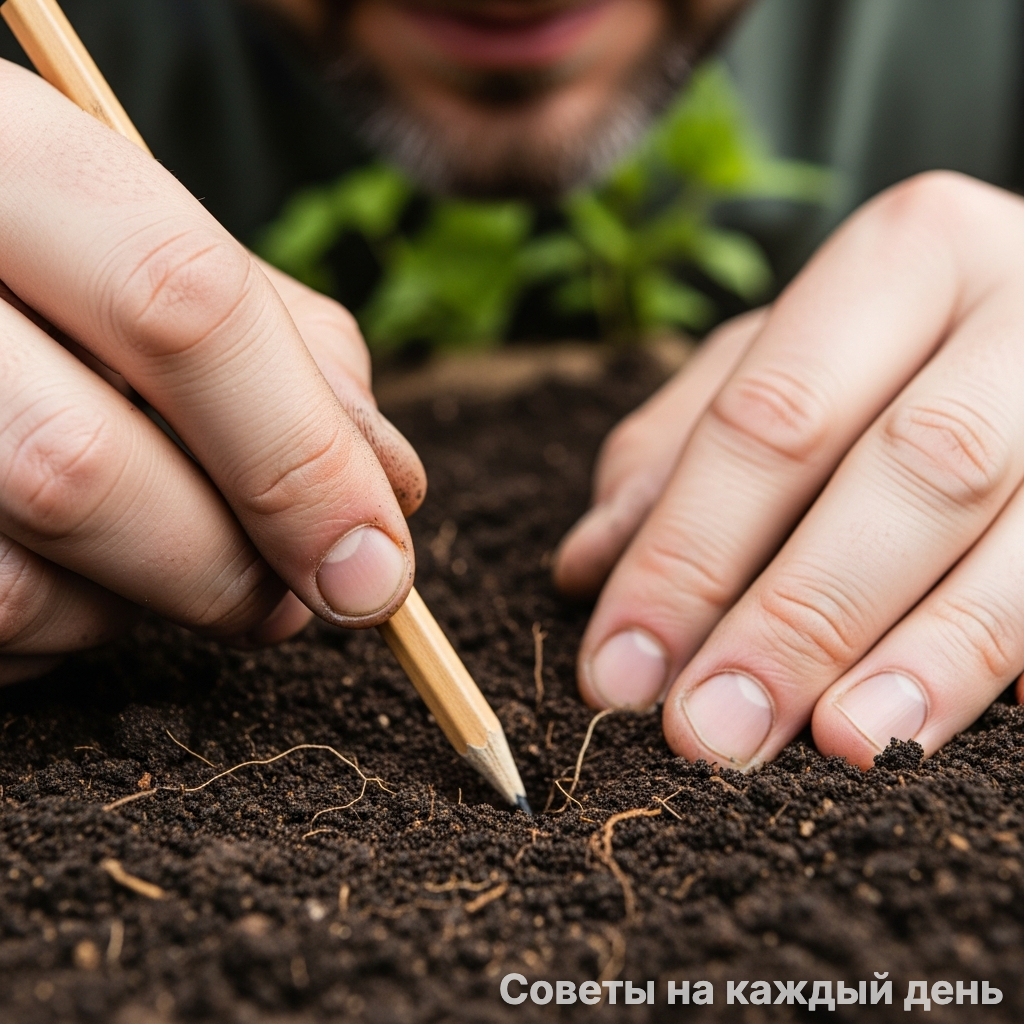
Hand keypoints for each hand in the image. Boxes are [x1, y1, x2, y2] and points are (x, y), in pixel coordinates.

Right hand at [0, 61, 424, 683]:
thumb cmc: (65, 258)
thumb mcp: (179, 251)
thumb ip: (293, 352)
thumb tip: (389, 489)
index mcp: (8, 156)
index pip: (178, 302)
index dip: (301, 456)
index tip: (379, 567)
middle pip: (81, 467)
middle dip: (228, 568)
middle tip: (297, 595)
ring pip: (20, 582)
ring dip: (145, 606)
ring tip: (180, 560)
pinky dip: (69, 628)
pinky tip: (90, 566)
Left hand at [556, 171, 1023, 769]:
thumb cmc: (894, 344)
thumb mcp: (779, 360)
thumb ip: (677, 450)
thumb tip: (586, 568)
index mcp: (908, 258)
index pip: (773, 417)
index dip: (690, 553)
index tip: (622, 672)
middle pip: (913, 469)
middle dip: (800, 615)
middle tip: (710, 731)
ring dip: (928, 657)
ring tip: (839, 744)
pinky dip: (1016, 661)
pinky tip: (944, 725)